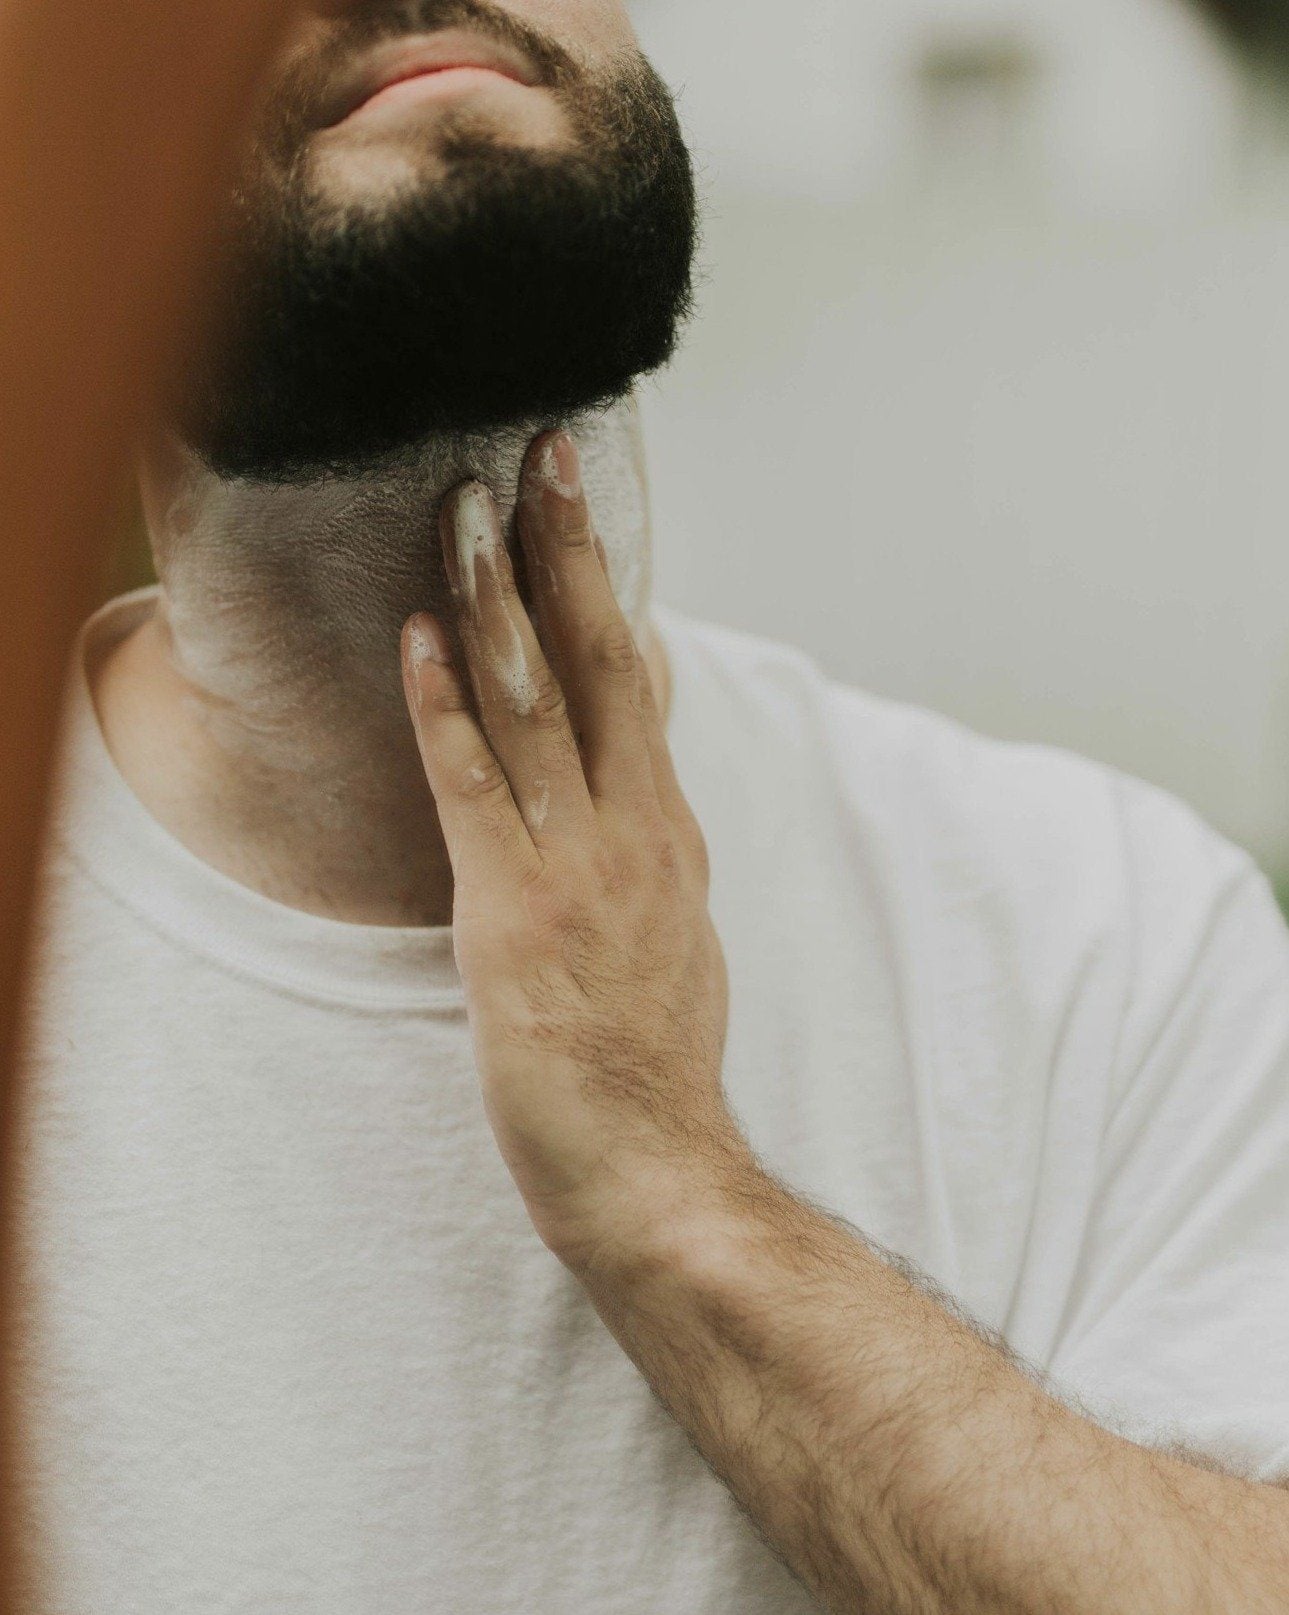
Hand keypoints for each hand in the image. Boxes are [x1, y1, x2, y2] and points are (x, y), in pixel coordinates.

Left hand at [400, 432, 743, 1269]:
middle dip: (566, 549)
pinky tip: (420, 638)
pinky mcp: (516, 910)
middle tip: (542, 453)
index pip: (635, 682)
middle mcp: (635, 825)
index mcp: (667, 828)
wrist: (655, 1162)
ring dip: (497, 595)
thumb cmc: (652, 1058)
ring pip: (537, 702)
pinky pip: (476, 789)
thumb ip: (651, 843)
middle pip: (599, 660)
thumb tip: (640, 782)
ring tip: (465, 508)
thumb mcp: (676, 930)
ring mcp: (580, 862)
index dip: (602, 586)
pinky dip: (446, 708)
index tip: (576, 507)